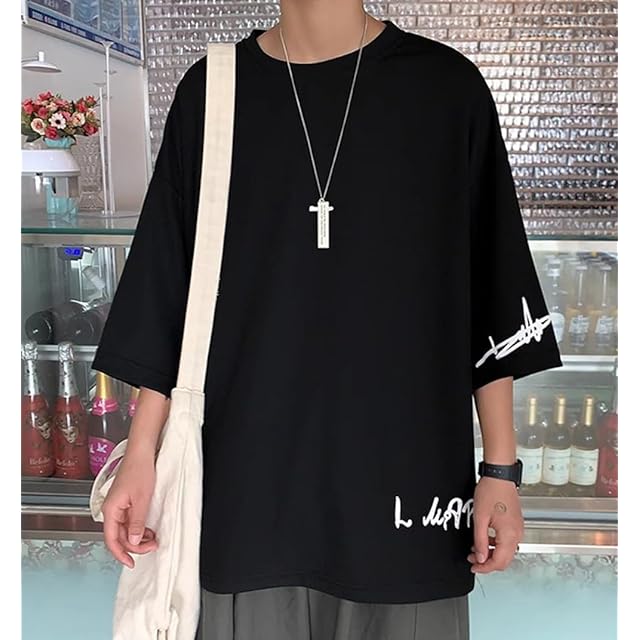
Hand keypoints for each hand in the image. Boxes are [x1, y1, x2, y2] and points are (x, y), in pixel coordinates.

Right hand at [102, 449, 157, 567]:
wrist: (142, 452)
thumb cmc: (140, 470)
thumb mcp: (142, 499)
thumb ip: (137, 522)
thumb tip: (134, 541)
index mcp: (111, 510)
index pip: (111, 540)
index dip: (121, 554)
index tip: (132, 563)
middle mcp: (111, 510)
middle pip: (119, 536)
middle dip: (135, 545)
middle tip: (152, 546)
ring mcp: (118, 506)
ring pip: (125, 529)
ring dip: (138, 536)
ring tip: (154, 537)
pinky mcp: (126, 501)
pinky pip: (130, 520)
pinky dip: (139, 527)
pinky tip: (150, 528)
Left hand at [468, 476, 523, 573]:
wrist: (500, 476)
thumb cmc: (491, 491)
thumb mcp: (480, 518)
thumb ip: (480, 540)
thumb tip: (480, 557)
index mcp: (510, 535)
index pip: (499, 562)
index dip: (485, 568)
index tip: (474, 567)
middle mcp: (517, 534)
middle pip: (505, 560)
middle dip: (488, 562)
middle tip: (473, 560)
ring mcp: (518, 529)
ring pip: (506, 551)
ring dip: (491, 553)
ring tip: (476, 549)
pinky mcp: (515, 523)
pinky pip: (507, 541)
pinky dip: (496, 545)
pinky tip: (485, 539)